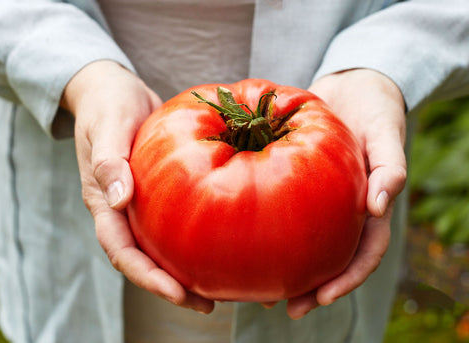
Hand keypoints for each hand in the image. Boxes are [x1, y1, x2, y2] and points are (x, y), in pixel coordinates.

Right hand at [61, 60, 213, 313]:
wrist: (115, 91)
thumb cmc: (109, 105)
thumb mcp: (108, 125)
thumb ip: (109, 160)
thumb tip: (119, 200)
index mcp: (104, 202)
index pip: (121, 250)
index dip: (147, 276)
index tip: (178, 294)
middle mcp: (123, 211)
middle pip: (144, 260)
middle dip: (172, 287)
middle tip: (207, 304)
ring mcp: (141, 205)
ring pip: (161, 248)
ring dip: (186, 272)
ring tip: (222, 290)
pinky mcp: (160, 195)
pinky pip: (175, 224)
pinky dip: (196, 241)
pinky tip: (225, 247)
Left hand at [284, 69, 406, 318]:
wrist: (351, 88)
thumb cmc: (375, 110)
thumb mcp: (387, 134)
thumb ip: (389, 167)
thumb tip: (378, 206)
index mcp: (368, 205)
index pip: (364, 252)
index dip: (347, 278)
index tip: (321, 298)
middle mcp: (343, 208)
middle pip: (331, 256)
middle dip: (312, 285)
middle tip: (287, 307)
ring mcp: (320, 198)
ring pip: (306, 240)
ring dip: (289, 266)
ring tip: (261, 290)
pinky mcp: (298, 182)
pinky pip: (284, 208)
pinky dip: (270, 227)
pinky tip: (248, 240)